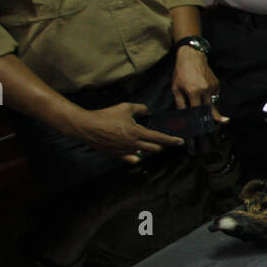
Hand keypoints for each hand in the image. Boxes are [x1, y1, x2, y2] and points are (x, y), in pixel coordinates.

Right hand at [66, 103, 184, 162]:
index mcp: (137, 132)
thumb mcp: (125, 107)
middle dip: (163, 146)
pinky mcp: (117, 155)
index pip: (159, 138)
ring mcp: (125, 152)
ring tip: (153, 145)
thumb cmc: (106, 116)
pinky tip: (138, 153)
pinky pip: (132, 159)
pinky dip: (137, 156)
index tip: (180, 142)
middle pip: (155, 149)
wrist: (86, 126)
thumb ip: (140, 108)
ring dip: (151, 150)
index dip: (171, 140)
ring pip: (144, 155)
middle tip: (166, 142)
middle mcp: (133, 144)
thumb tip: (147, 111)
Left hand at [171, 46, 227, 121]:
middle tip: (220, 124)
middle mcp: (205, 90)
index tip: (202, 128)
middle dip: (214, 118)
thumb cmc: (181, 71)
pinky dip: (212, 100)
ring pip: (214, 103)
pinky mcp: (216, 84)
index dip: (199, 120)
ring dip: (212, 110)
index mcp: (193, 92)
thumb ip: (180, 102)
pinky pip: (215, 96)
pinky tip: (207, 98)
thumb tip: (183, 114)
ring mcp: (212, 87)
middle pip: (210, 110)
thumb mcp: (176, 87)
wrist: (192, 56)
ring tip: (215, 116)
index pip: (197, 111)